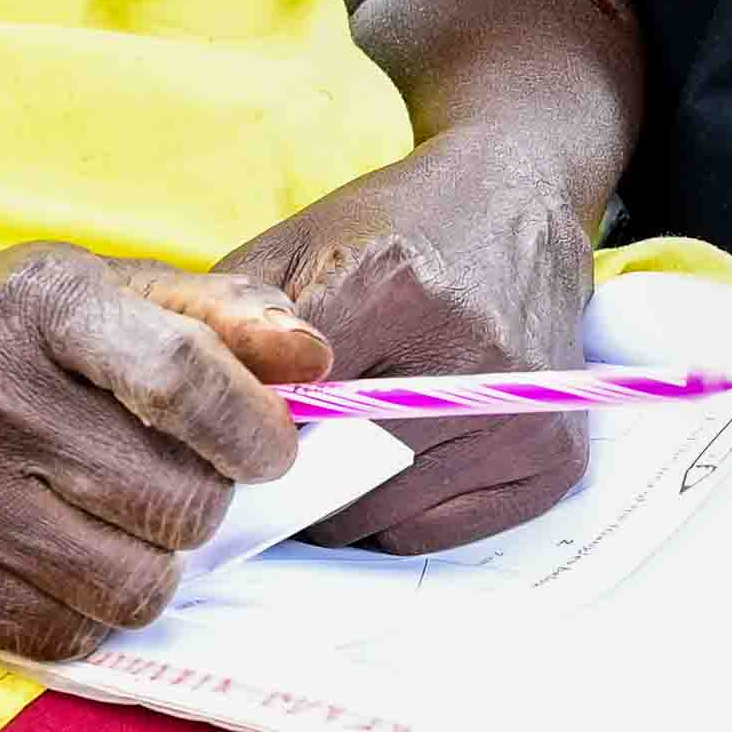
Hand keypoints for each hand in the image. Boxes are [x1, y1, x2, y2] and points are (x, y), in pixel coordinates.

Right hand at [0, 246, 327, 660]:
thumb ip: (212, 316)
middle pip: (172, 500)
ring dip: (154, 565)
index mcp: (40, 304)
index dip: (252, 427)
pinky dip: (92, 610)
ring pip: (132, 584)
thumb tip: (313, 359)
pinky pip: (65, 635)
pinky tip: (69, 560)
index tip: (271, 448)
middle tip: (174, 482)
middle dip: (203, 502)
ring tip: (123, 525)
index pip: (180, 377)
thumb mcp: (91, 289)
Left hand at [219, 122, 601, 554]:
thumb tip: (178, 425)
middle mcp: (468, 355)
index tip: (222, 431)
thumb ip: (232, 325)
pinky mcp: (553, 460)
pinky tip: (399, 454)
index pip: (281, 405)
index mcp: (393, 284)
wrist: (522, 197)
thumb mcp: (299, 241)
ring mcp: (522, 414)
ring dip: (337, 497)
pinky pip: (429, 534)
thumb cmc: (398, 224)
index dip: (241, 427)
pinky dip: (394, 512)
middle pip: (326, 475)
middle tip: (277, 444)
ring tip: (345, 439)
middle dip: (284, 470)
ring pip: (372, 517)